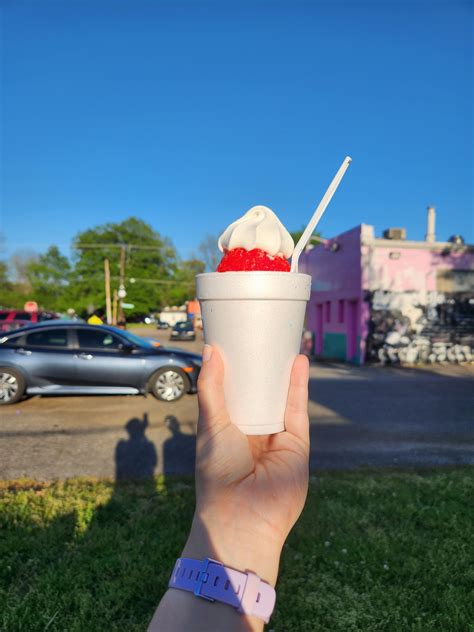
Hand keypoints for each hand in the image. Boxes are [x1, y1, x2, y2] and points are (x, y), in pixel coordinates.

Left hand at [183, 345, 309, 586]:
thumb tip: (211, 351)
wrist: (242, 516)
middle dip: (260, 367)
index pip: (233, 392)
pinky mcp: (296, 443)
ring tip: (280, 340)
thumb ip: (211, 388)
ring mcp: (275, 437)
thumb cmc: (217, 472)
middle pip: (260, 392)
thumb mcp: (211, 424)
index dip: (234, 369)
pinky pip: (298, 408)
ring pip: (281, 397)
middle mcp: (252, 431)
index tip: (235, 342)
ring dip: (282, 371)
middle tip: (259, 336)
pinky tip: (298, 359)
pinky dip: (299, 384)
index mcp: (228, 428)